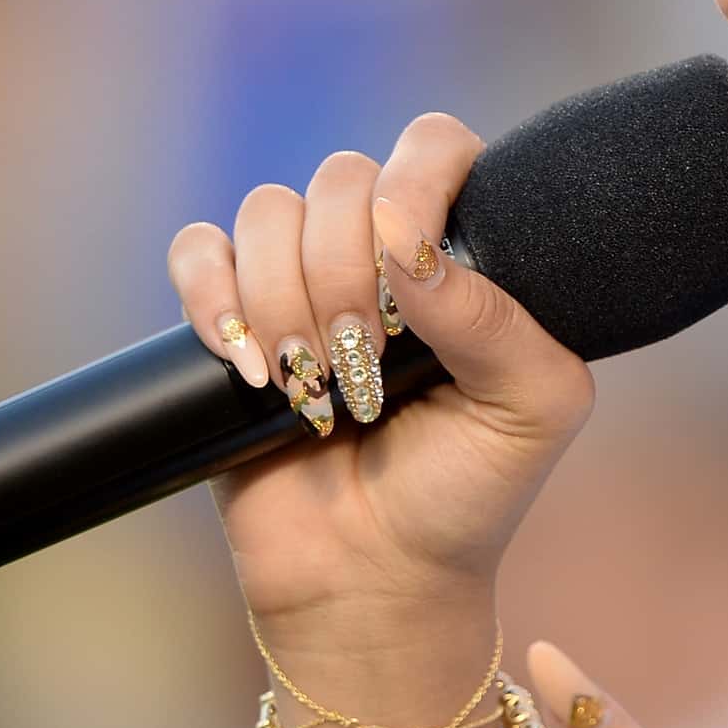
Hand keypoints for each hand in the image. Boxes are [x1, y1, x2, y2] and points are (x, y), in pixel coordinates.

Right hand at [170, 113, 594, 638]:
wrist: (376, 582)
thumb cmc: (468, 493)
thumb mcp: (531, 410)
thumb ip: (496, 319)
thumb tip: (406, 242)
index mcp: (460, 251)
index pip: (435, 146)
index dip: (417, 182)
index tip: (409, 266)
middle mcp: (378, 250)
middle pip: (340, 176)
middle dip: (345, 273)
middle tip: (366, 365)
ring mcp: (299, 279)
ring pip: (266, 210)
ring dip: (284, 300)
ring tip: (314, 387)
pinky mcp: (228, 320)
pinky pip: (196, 250)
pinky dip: (212, 299)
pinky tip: (251, 368)